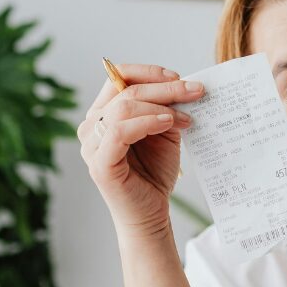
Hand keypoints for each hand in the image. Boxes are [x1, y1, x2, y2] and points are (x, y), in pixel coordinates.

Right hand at [78, 63, 201, 239]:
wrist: (152, 214)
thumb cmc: (155, 173)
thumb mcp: (164, 132)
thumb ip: (166, 108)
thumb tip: (185, 85)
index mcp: (103, 114)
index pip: (117, 77)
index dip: (148, 72)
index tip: (179, 77)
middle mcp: (91, 126)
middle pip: (125, 91)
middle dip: (164, 88)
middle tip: (195, 91)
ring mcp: (91, 145)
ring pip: (122, 108)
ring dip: (159, 106)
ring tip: (185, 117)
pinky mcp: (100, 163)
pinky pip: (119, 132)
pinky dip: (147, 122)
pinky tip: (168, 123)